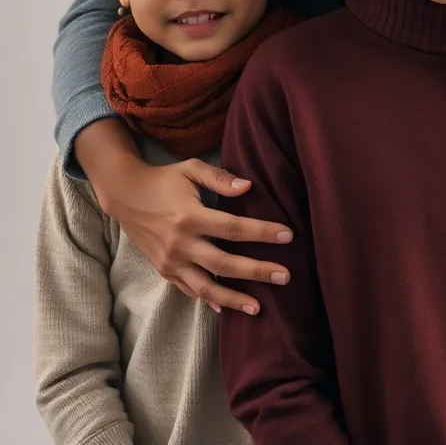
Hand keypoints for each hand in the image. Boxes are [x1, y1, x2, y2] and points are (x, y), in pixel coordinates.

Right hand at [99, 154, 293, 313]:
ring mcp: (171, 261)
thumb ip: (220, 178)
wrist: (125, 195)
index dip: (262, 232)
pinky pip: (189, 291)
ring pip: (206, 287)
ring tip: (259, 307)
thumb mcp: (191, 169)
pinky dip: (208, 301)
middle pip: (225, 263)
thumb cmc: (164, 179)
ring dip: (234, 299)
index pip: (233, 228)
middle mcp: (180, 243)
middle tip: (285, 276)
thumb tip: (248, 186)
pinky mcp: (164, 271)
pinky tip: (226, 309)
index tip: (288, 235)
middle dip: (257, 271)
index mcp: (190, 216)